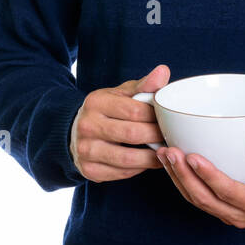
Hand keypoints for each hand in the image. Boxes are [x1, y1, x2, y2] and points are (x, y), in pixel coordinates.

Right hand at [72, 65, 169, 181]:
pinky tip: (147, 161)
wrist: (74, 132)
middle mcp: (87, 125)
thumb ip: (143, 86)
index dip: (155, 116)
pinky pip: (122, 173)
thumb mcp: (120, 94)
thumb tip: (163, 71)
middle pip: (133, 135)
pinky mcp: (89, 170)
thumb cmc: (105, 111)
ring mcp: (86, 149)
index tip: (167, 119)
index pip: (134, 110)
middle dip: (156, 137)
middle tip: (170, 136)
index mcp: (96, 102)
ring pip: (128, 158)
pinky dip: (139, 169)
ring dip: (152, 157)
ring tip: (163, 151)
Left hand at [156, 141, 244, 226]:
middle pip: (205, 198)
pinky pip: (195, 195)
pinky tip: (169, 161)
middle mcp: (241, 214)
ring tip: (163, 153)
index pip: (229, 192)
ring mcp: (228, 212)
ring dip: (177, 177)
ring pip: (196, 199)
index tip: (193, 156)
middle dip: (184, 176)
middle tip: (170, 151)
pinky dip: (180, 178)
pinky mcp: (219, 204)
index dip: (209, 176)